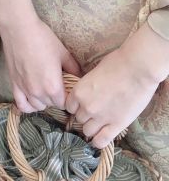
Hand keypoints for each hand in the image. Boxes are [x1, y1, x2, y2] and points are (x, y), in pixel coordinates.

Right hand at [0, 0, 80, 112]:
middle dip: (56, 98)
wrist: (20, 29)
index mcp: (53, 87)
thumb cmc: (43, 39)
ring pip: (37, 106)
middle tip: (57, 85)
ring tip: (45, 89)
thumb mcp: (63, 52)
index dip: (67, 97)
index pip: (64, 103)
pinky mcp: (14, 84)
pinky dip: (28, 105)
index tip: (68, 88)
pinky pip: (21, 104)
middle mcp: (39, 93)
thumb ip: (73, 68)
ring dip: (43, 101)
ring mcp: (25, 90)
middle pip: (51, 104)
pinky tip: (32, 98)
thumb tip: (80, 77)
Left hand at [66, 23, 168, 148]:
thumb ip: (88, 86)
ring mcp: (101, 118)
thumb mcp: (94, 72)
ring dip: (92, 128)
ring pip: (88, 131)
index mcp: (79, 91)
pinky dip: (98, 141)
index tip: (82, 105)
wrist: (136, 68)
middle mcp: (86, 107)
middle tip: (94, 112)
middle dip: (85, 116)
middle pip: (79, 119)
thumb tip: (87, 92)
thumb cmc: (116, 63)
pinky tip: (100, 138)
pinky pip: (101, 140)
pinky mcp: (116, 125)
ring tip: (99, 123)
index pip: (69, 107)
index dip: (76, 106)